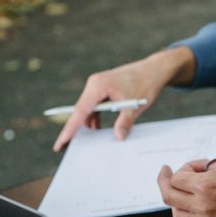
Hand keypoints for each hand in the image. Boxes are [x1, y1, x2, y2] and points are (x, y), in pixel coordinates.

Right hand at [53, 46, 195, 150]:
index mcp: (98, 86)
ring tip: (87, 141)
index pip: (80, 111)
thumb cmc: (145, 84)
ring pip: (87, 109)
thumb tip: (118, 137)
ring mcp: (97, 85)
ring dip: (88, 123)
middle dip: (75, 128)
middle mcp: (94, 84)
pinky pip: (94, 105)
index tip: (61, 143)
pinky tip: (98, 129)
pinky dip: (96, 117)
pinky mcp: (103, 88)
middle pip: (80, 110)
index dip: (70, 129)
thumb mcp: (135, 106)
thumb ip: (125, 122)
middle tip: (66, 147)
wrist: (154, 69)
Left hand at [157, 155, 215, 216]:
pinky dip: (190, 216)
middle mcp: (205, 206)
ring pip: (178, 215)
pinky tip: (196, 207)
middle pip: (169, 197)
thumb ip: (205, 165)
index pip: (175, 179)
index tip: (189, 168)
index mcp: (206, 186)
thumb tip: (193, 171)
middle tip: (166, 177)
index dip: (182, 169)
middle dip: (165, 183)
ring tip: (183, 194)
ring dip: (177, 202)